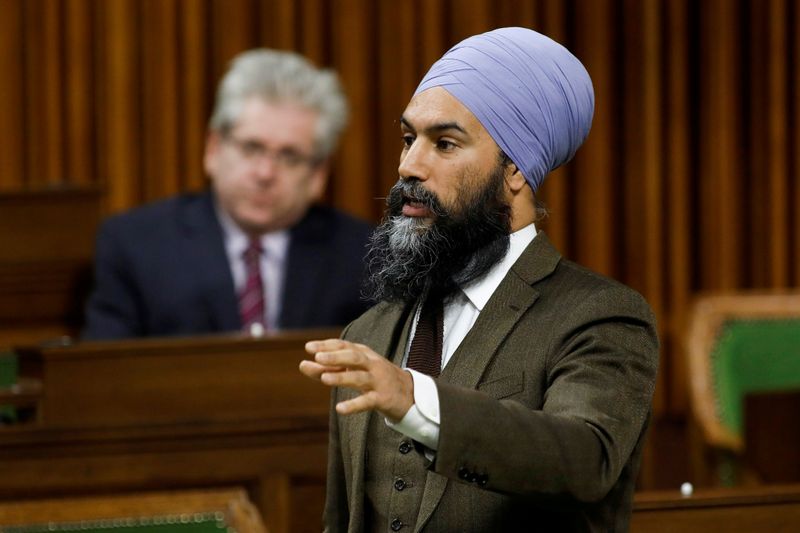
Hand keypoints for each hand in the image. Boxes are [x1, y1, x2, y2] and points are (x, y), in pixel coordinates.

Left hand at [299, 338, 413, 421]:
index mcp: (364, 354)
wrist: (408, 394)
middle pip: (354, 356)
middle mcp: (371, 364)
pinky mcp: (382, 398)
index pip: (344, 345)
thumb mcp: (353, 371)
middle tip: (318, 357)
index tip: (308, 347)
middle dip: (336, 356)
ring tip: (324, 379)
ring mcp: (378, 381)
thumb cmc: (374, 379)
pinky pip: (367, 401)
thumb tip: (302, 365)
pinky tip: (340, 409)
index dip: (327, 345)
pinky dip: (354, 405)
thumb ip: (327, 369)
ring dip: (342, 377)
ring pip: (359, 377)